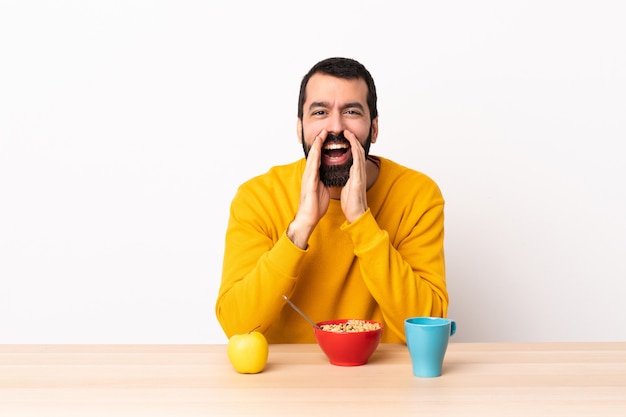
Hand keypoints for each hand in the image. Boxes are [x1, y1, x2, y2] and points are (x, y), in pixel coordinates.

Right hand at [287, 131, 330, 248]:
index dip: (321, 147)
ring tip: (321, 136)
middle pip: (314, 155)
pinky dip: (315, 158)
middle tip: (324, 130)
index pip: (318, 158)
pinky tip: (317, 151)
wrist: (308, 217)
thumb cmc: (315, 205)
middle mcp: (309, 174)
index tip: (326, 137)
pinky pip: (312, 168)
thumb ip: (324, 180)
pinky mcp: (309, 183)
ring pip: (312, 158)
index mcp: (313, 176)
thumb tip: (328, 174)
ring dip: (316, 146)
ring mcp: (308, 178)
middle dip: (318, 142)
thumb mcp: (322, 189)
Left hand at [341, 130, 367, 222]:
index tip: (345, 137)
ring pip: (359, 154)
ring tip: (348, 133)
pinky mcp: (358, 179)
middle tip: (346, 131)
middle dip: (353, 140)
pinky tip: (353, 144)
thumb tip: (346, 174)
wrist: (356, 214)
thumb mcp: (348, 187)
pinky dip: (356, 151)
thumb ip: (349, 179)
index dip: (350, 145)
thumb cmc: (352, 203)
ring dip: (354, 142)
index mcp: (355, 174)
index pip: (354, 156)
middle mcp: (359, 172)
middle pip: (358, 151)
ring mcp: (360, 175)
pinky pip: (358, 162)